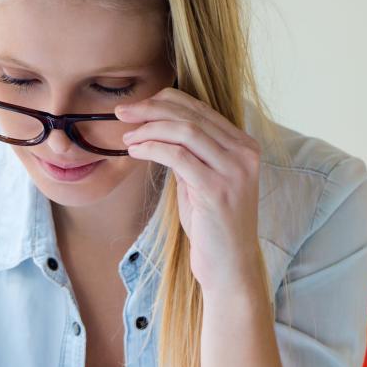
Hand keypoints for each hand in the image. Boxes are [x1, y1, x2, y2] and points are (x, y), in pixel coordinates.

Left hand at [116, 87, 262, 292]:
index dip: (164, 101)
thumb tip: (157, 128)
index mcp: (243, 145)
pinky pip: (178, 156)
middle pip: (191, 115)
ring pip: (185, 131)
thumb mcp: (201, 180)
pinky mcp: (217, 189)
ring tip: (127, 137)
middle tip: (121, 113)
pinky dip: (152, 148)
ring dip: (149, 129)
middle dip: (150, 109)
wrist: (229, 266)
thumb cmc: (212, 225)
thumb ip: (190, 154)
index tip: (136, 106)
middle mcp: (244, 153)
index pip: (201, 108)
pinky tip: (135, 152)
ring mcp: (234, 170)